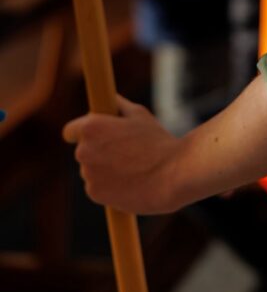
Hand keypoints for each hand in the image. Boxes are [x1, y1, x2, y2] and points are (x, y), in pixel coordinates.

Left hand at [63, 95, 183, 214]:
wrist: (172, 174)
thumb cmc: (157, 141)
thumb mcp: (140, 114)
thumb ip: (118, 106)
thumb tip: (110, 98)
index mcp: (92, 127)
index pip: (70, 131)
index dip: (80, 132)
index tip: (91, 134)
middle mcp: (84, 150)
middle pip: (83, 150)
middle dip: (98, 149)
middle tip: (123, 149)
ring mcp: (88, 173)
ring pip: (92, 169)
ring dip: (104, 167)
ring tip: (132, 166)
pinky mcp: (94, 193)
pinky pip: (98, 186)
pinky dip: (109, 184)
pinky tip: (130, 180)